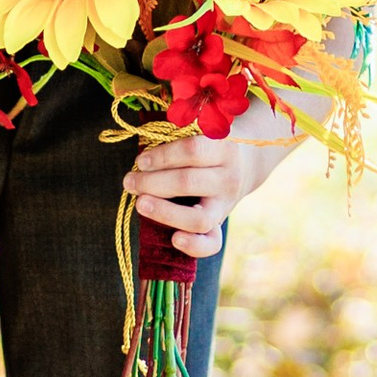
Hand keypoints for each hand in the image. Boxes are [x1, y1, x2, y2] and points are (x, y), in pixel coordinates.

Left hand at [130, 105, 301, 256]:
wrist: (246, 161)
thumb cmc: (209, 142)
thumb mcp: (200, 130)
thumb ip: (176, 136)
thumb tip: (141, 159)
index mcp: (223, 146)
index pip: (192, 151)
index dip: (162, 156)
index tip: (140, 161)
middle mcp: (228, 177)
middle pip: (188, 182)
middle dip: (152, 183)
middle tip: (129, 181)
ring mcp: (226, 203)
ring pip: (198, 217)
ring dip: (164, 212)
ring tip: (140, 203)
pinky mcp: (221, 222)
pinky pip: (212, 243)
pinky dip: (194, 246)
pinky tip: (174, 239)